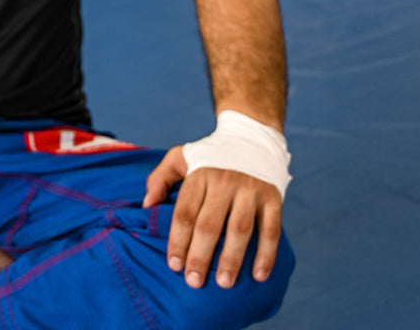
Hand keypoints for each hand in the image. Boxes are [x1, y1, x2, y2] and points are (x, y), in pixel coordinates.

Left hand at [143, 146, 283, 289]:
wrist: (252, 136)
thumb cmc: (210, 155)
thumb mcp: (180, 157)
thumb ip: (159, 178)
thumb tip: (146, 205)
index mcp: (199, 174)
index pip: (185, 212)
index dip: (178, 240)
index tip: (173, 265)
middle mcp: (224, 181)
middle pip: (209, 224)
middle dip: (200, 255)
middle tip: (193, 281)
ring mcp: (250, 190)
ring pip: (240, 229)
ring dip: (232, 258)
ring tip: (224, 283)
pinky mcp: (272, 198)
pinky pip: (271, 229)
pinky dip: (267, 254)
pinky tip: (258, 275)